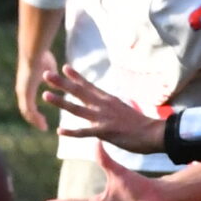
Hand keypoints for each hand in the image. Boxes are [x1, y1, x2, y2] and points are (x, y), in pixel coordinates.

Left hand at [16, 48, 57, 130]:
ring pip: (27, 112)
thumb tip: (52, 82)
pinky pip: (29, 110)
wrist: (34, 52)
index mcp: (27, 85)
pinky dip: (35, 119)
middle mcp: (22, 90)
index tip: (42, 118)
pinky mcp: (25, 93)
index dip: (34, 111)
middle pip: (26, 109)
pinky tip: (42, 124)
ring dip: (35, 121)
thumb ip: (50, 77)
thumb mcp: (48, 69)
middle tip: (42, 126)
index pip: (28, 102)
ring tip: (43, 127)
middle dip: (34, 119)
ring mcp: (22, 92)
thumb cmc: (42, 57)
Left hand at [42, 65, 169, 156]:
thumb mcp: (123, 109)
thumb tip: (106, 105)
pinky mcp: (105, 131)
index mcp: (108, 100)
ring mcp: (103, 118)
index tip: (64, 67)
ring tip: (45, 95)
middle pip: (79, 92)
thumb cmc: (140, 124)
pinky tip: (59, 130)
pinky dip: (72, 131)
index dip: (76, 76)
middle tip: (46, 74)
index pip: (89, 85)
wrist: (154, 133)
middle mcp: (103, 105)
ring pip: (77, 108)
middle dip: (61, 83)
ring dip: (60, 101)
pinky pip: (85, 132)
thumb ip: (111, 107)